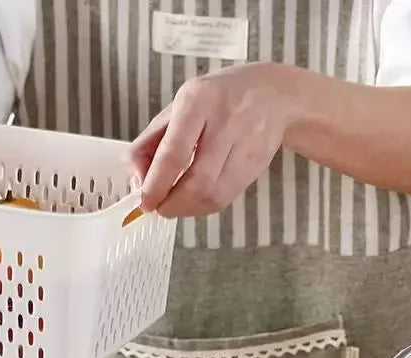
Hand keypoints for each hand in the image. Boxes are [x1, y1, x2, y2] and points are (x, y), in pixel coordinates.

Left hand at [131, 62, 298, 217]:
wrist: (274, 94)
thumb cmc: (217, 100)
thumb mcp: (178, 107)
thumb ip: (151, 141)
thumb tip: (136, 178)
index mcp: (197, 102)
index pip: (173, 154)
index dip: (156, 186)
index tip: (145, 202)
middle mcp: (225, 122)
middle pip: (196, 182)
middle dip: (172, 205)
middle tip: (159, 209)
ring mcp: (246, 144)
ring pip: (213, 195)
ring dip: (188, 210)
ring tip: (175, 206)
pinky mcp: (257, 164)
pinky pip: (226, 198)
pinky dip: (204, 208)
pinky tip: (194, 202)